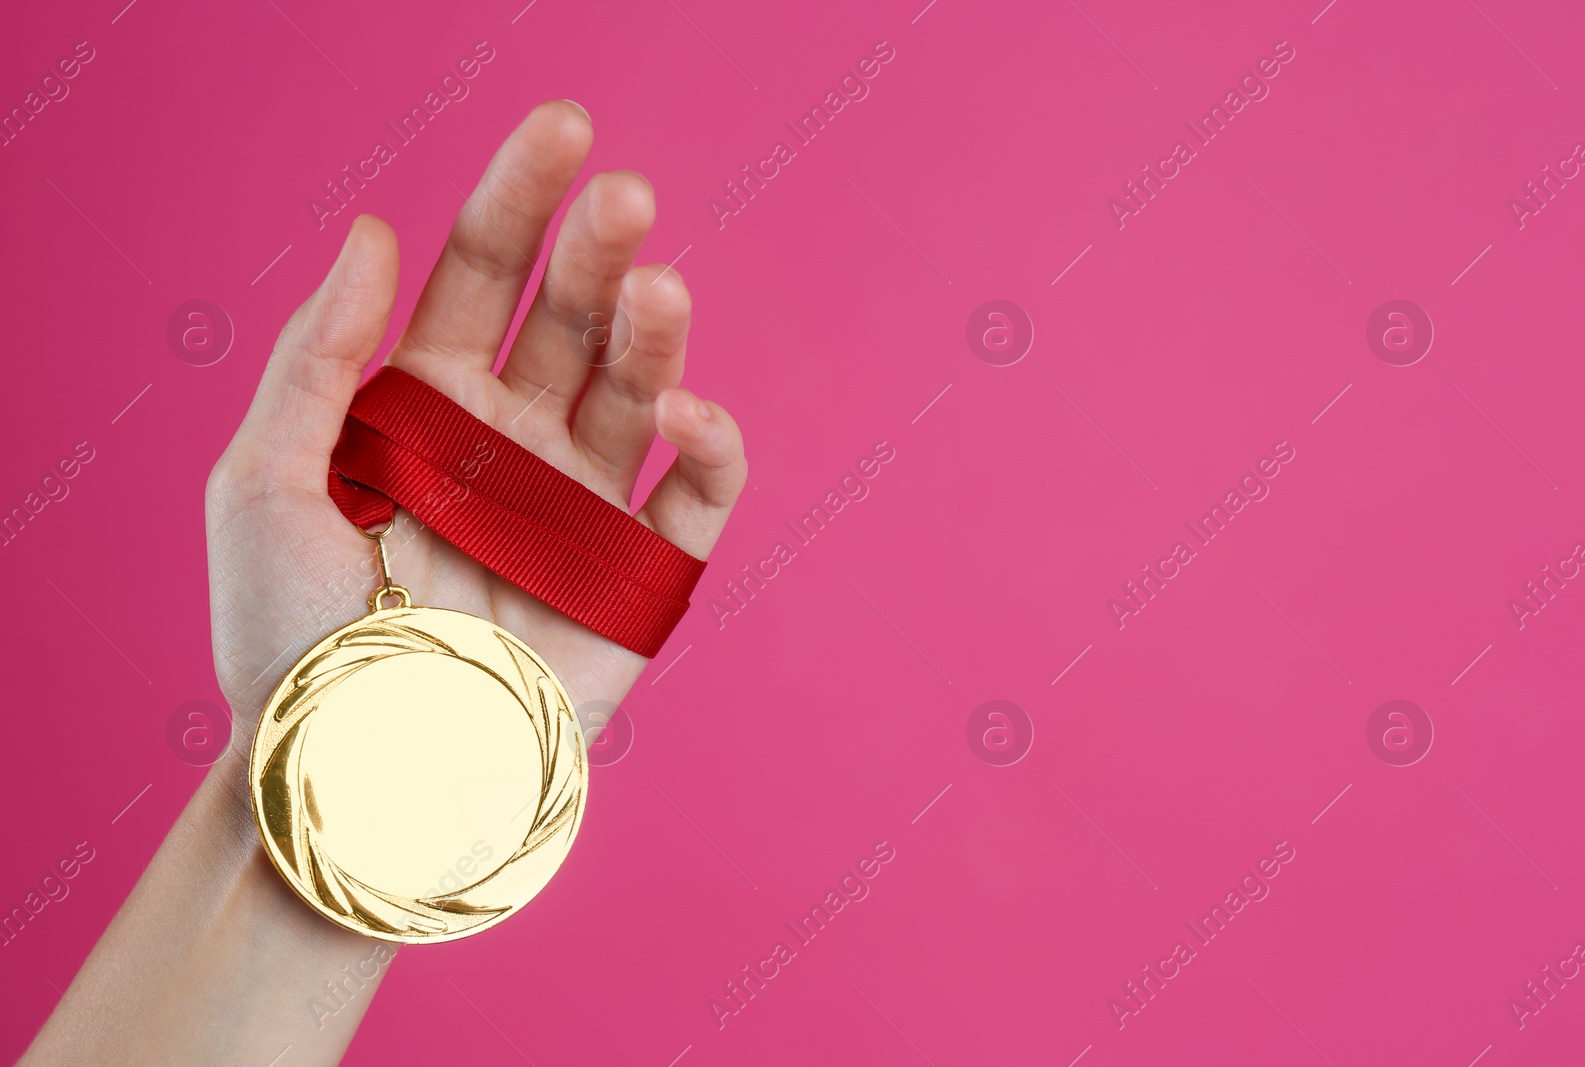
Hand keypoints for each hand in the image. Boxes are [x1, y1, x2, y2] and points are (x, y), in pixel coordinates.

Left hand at [205, 100, 744, 780]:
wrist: (353, 779)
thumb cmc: (290, 642)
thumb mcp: (261, 483)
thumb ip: (317, 356)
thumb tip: (376, 232)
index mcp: (431, 404)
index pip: (488, 273)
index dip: (523, 197)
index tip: (565, 128)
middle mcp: (515, 441)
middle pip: (577, 317)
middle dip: (605, 251)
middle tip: (627, 199)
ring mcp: (581, 508)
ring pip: (642, 391)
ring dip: (657, 335)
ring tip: (660, 290)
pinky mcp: (635, 581)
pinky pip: (694, 503)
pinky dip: (709, 452)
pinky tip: (687, 415)